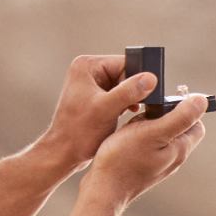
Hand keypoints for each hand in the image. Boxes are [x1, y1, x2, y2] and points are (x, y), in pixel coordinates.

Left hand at [32, 55, 153, 167]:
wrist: (64, 153)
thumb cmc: (78, 131)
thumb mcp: (107, 108)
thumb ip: (129, 91)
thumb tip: (151, 78)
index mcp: (87, 66)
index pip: (125, 63)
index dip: (136, 79)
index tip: (142, 96)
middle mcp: (89, 71)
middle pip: (126, 73)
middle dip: (132, 91)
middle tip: (129, 107)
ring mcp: (92, 84)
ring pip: (124, 86)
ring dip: (128, 100)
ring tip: (121, 112)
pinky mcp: (96, 97)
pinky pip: (119, 95)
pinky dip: (124, 105)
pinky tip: (121, 115)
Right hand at [64, 86, 209, 215]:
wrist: (102, 190)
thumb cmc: (124, 160)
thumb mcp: (153, 132)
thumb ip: (180, 117)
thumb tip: (202, 101)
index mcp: (180, 149)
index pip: (196, 123)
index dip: (185, 108)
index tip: (165, 102)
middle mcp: (173, 158)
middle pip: (178, 127)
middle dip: (164, 114)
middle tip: (145, 114)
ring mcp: (158, 164)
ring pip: (160, 134)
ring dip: (148, 124)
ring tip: (131, 126)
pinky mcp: (143, 166)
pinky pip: (146, 143)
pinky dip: (138, 135)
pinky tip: (124, 136)